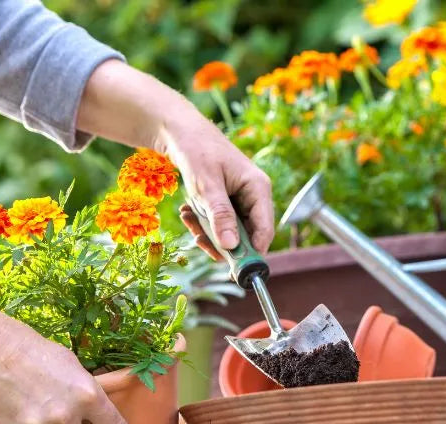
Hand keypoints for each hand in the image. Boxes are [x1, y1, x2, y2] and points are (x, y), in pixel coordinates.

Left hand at [76, 60, 274, 259]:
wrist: (180, 131)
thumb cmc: (196, 152)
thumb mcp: (206, 187)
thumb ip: (221, 216)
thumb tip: (232, 246)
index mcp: (259, 188)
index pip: (264, 230)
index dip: (251, 252)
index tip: (233, 270)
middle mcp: (254, 195)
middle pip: (246, 235)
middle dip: (221, 241)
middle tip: (198, 239)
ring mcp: (241, 199)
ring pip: (230, 231)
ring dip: (207, 231)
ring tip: (189, 217)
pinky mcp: (227, 201)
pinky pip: (219, 222)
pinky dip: (202, 222)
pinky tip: (188, 211)